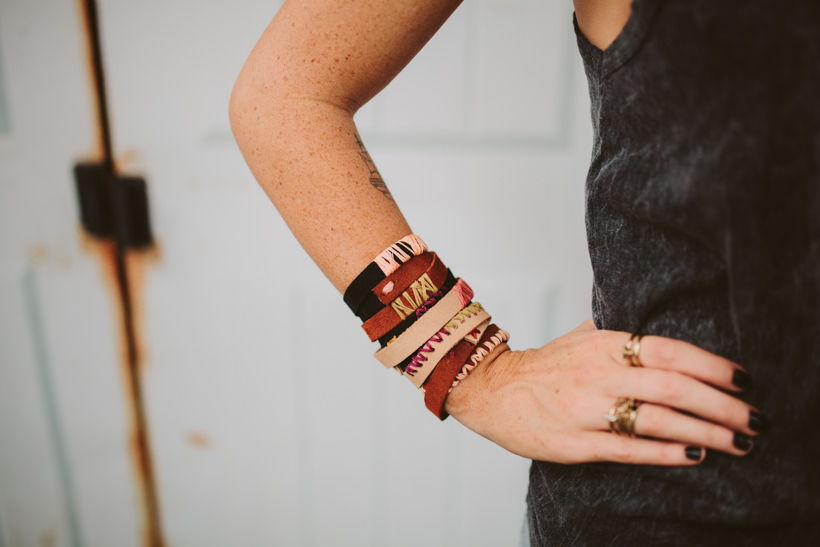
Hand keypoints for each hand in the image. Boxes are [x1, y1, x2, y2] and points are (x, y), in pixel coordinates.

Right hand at [444, 318, 764, 464]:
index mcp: (602, 344)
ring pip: (656, 419)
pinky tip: (693, 455)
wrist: (490, 390)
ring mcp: (585, 410)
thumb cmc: (542, 367)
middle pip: (672, 386)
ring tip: (737, 443)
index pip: (667, 349)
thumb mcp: (580, 337)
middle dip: (722, 405)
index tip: (741, 378)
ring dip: (705, 433)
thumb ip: (619, 332)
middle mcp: (596, 374)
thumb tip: (662, 325)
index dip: (710, 363)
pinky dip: (665, 453)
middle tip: (754, 419)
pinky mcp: (574, 444)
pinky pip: (628, 449)